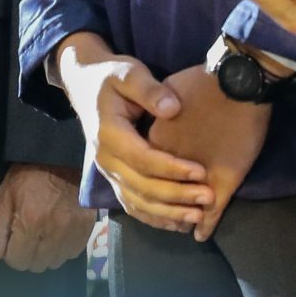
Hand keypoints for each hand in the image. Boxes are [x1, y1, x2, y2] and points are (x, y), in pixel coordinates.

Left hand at [0, 163, 92, 271]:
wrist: (63, 156)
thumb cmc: (30, 174)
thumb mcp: (6, 197)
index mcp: (29, 223)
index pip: (16, 261)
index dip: (11, 252)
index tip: (13, 237)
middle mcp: (52, 233)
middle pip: (35, 265)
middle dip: (28, 254)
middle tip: (28, 234)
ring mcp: (72, 233)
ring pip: (54, 262)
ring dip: (46, 254)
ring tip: (44, 233)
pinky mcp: (87, 230)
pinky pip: (71, 254)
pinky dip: (63, 248)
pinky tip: (58, 232)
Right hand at [55, 33, 210, 234]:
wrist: (86, 86)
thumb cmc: (112, 77)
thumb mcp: (129, 73)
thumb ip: (149, 89)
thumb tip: (172, 109)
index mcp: (109, 133)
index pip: (143, 159)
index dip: (172, 169)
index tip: (201, 171)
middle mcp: (105, 159)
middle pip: (142, 186)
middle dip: (177, 195)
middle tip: (209, 197)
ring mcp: (107, 173)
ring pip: (137, 202)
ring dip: (168, 212)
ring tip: (198, 216)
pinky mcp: (114, 179)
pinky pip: (132, 206)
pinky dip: (154, 218)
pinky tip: (178, 224)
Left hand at [149, 64, 268, 242]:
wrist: (238, 81)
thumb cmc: (203, 82)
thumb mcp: (168, 90)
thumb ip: (156, 109)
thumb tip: (154, 121)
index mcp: (155, 140)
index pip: (142, 171)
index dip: (146, 184)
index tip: (148, 191)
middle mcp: (171, 161)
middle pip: (159, 193)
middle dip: (163, 208)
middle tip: (168, 218)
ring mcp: (198, 174)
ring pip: (183, 207)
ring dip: (182, 217)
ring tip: (184, 225)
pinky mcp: (224, 179)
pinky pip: (211, 211)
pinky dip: (206, 225)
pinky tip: (201, 234)